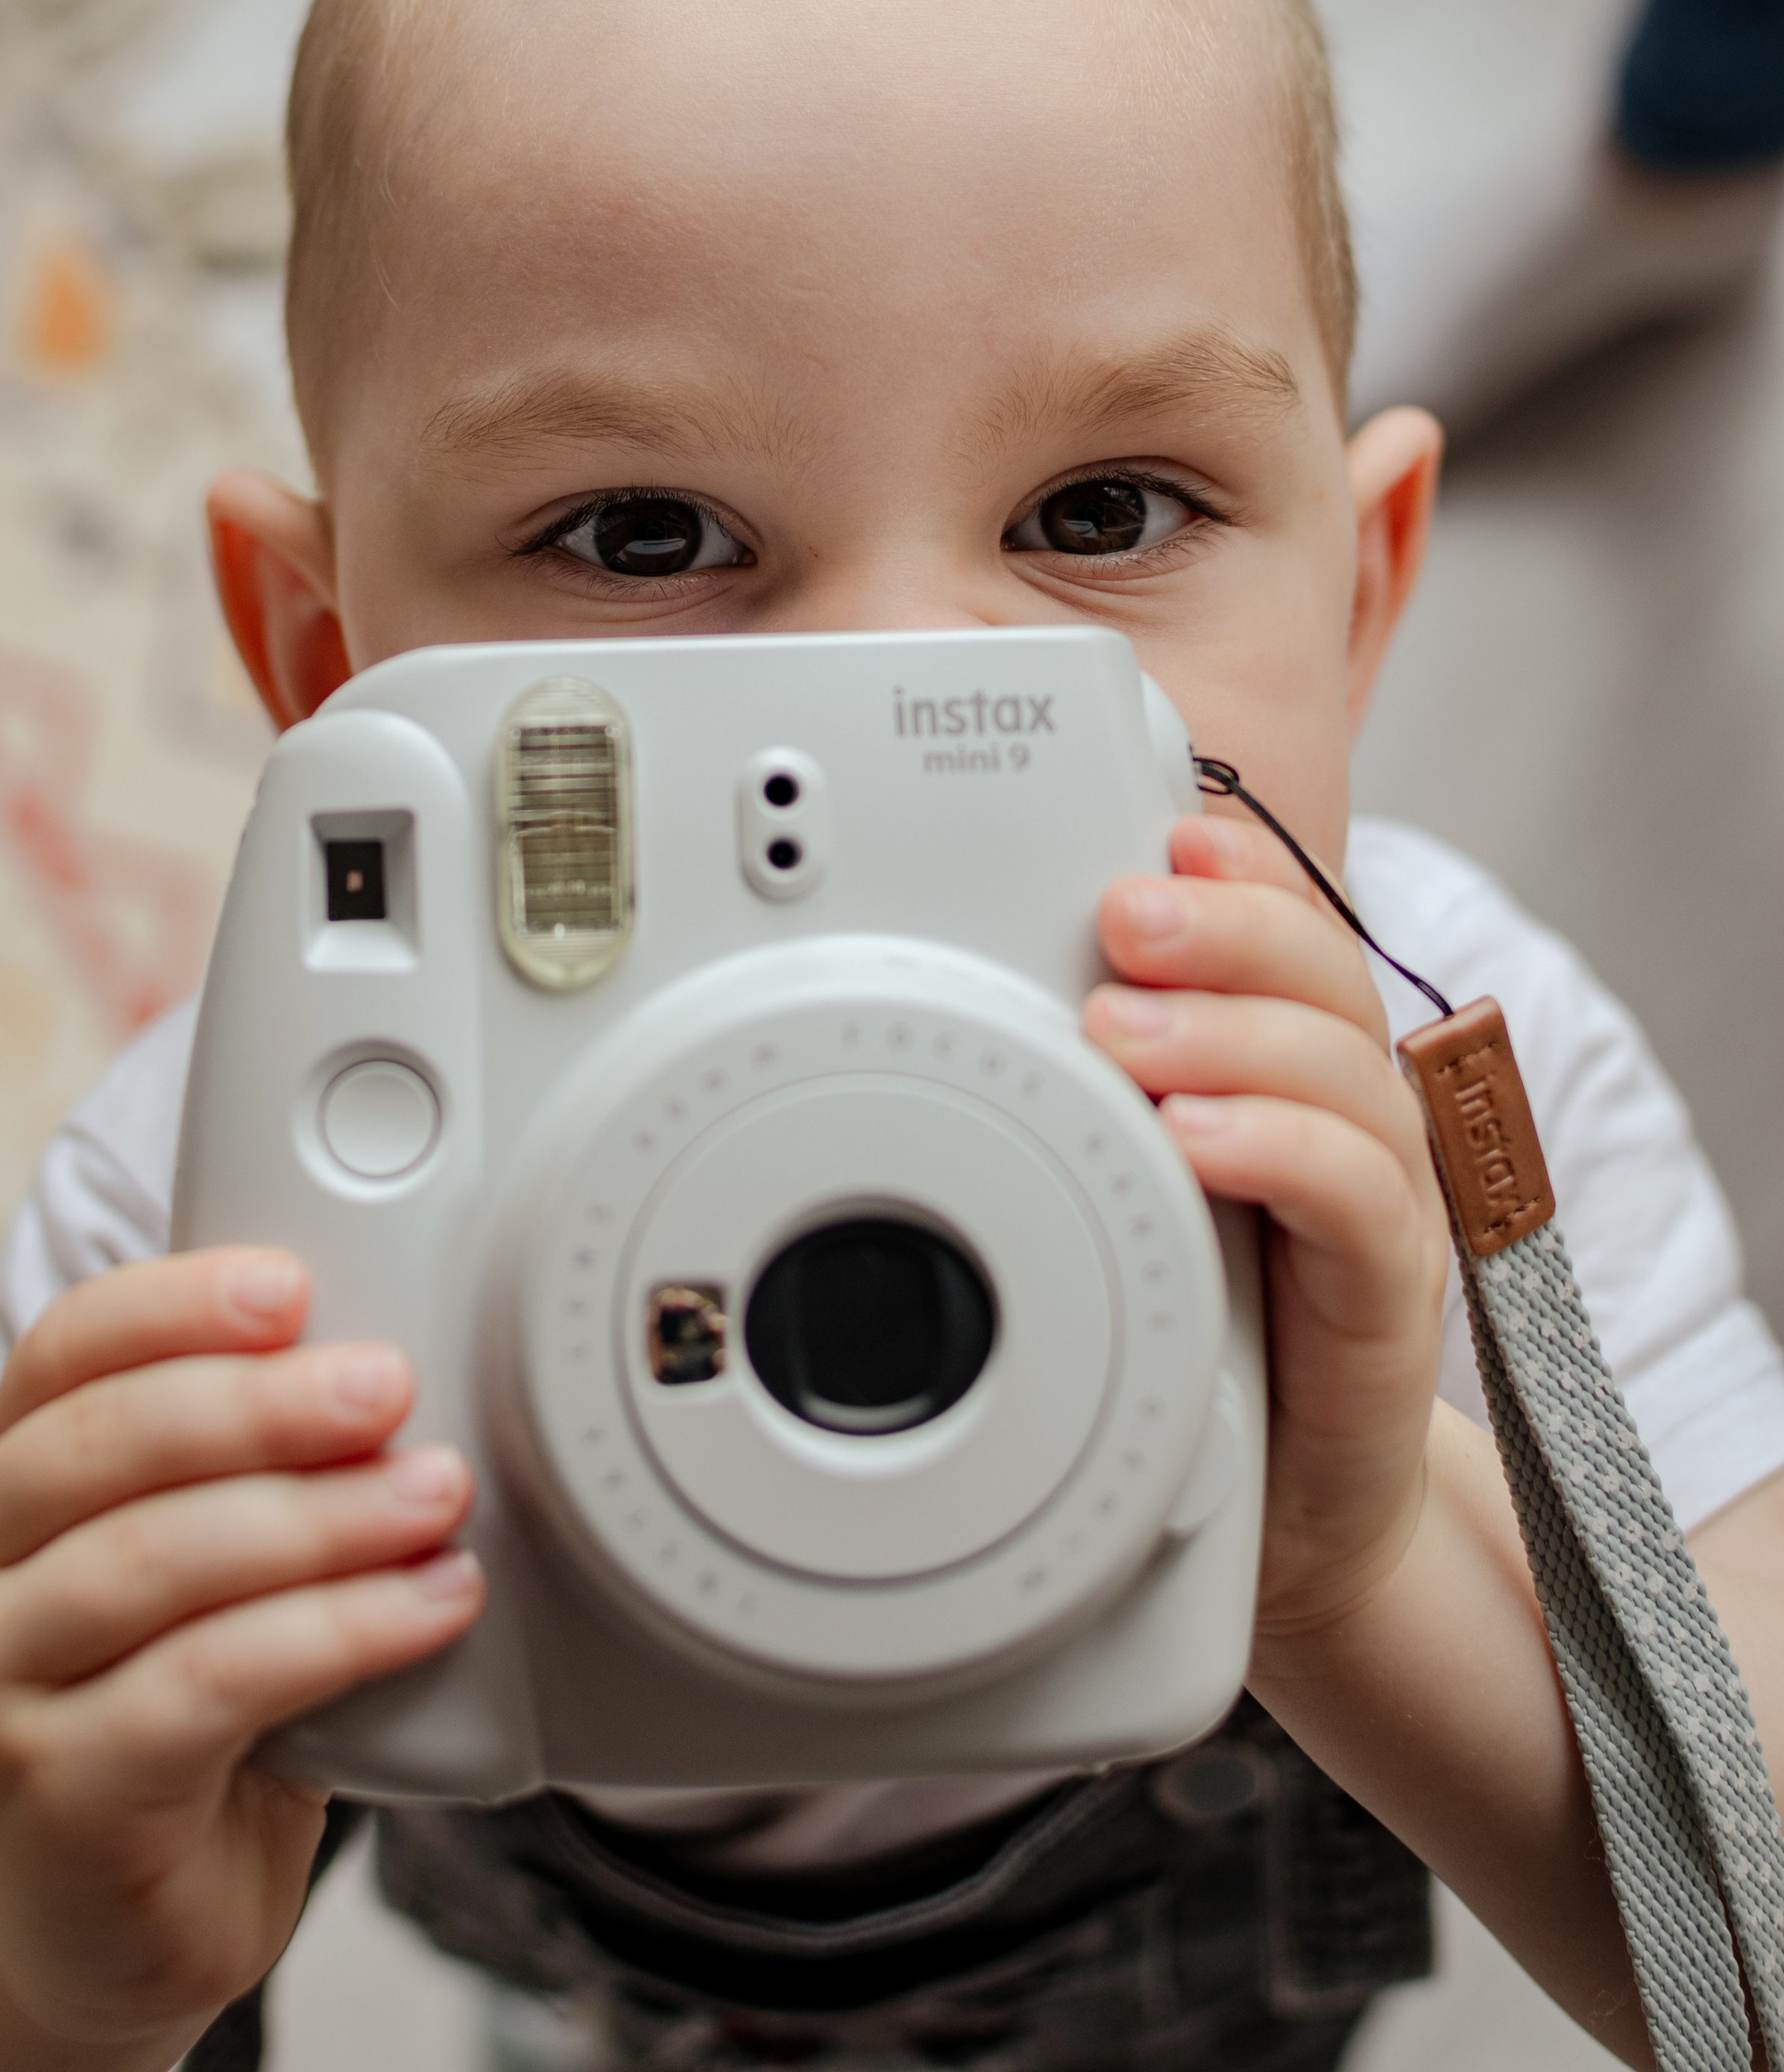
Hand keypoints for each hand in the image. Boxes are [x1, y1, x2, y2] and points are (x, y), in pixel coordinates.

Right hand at [0, 1249, 483, 2053]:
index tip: (293, 1285)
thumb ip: (246, 1462)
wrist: (105, 1918)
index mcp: (4, 1475)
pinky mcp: (60, 1794)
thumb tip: (394, 1357)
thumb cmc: (173, 1703)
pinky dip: (335, 1633)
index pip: (67, 1348)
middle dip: (264, 1405)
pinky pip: (208, 1685)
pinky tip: (425, 1607)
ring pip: (160, 1561)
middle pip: (110, 1442)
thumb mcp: (195, 1559)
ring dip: (320, 1518)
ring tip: (436, 1495)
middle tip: (390, 1386)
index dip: (178, 1302)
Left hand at [1083, 813, 1450, 1652]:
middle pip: (1325, 976)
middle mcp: (1341, 1118)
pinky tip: (1199, 1141)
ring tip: (1123, 1030)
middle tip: (1122, 914)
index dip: (1240, 875)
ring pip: (1346, 1071)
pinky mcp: (1388, 1298)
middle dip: (1226, 929)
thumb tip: (968, 1011)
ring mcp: (1375, 1203)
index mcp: (1280, 1074)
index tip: (1162, 839)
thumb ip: (1082, 1108)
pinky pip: (1362, 1201)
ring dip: (1230, 1032)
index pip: (1283, 937)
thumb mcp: (1125, 1201)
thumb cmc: (1198, 1343)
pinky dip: (1281, 1151)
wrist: (1286, 1517)